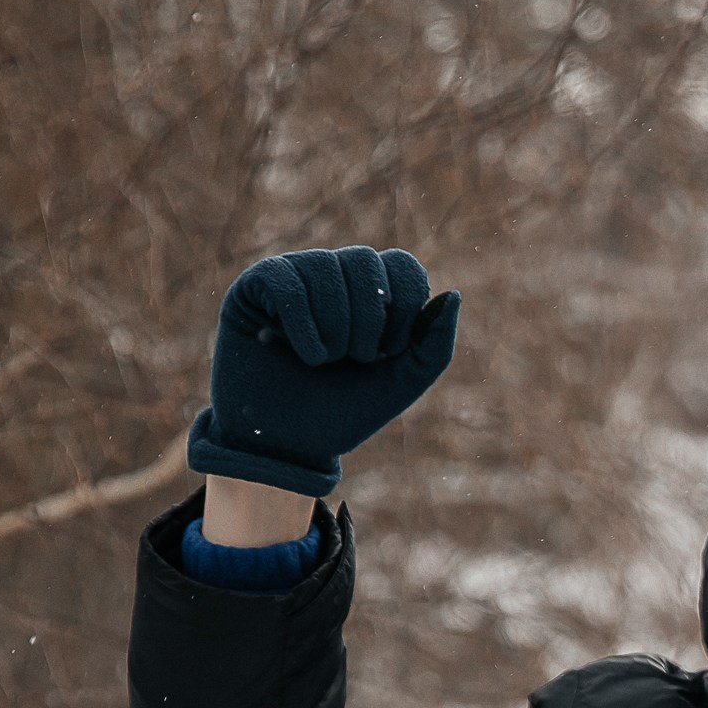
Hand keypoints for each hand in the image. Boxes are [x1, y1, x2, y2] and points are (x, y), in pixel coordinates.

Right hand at [187, 247, 460, 498]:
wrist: (283, 444)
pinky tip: (282, 348)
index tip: (389, 352)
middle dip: (366, 324)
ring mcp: (294, 275)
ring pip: (326, 268)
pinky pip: (286, 283)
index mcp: (373, 295)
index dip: (404, 306)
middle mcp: (335, 276)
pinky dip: (297, 327)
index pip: (403, 265)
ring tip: (319, 361)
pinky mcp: (255, 286)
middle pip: (366, 262)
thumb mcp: (398, 386)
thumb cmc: (340, 414)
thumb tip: (453, 294)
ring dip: (332, 331)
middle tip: (351, 361)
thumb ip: (434, 348)